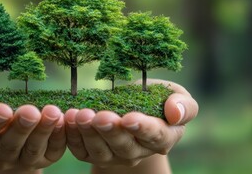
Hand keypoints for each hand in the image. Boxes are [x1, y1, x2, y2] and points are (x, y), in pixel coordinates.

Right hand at [0, 86, 66, 173]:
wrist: (1, 116)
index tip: (2, 108)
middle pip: (9, 144)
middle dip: (21, 128)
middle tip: (30, 111)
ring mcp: (21, 158)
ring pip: (32, 149)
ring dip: (44, 131)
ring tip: (52, 112)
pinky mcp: (43, 157)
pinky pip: (53, 151)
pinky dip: (61, 136)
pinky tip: (65, 119)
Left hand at [64, 79, 197, 170]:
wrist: (135, 108)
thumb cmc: (158, 100)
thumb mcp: (177, 96)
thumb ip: (183, 105)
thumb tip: (175, 112)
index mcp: (163, 137)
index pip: (155, 136)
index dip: (142, 128)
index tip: (129, 118)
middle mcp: (138, 152)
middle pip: (124, 146)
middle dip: (111, 131)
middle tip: (100, 116)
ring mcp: (114, 155)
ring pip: (100, 150)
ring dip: (89, 133)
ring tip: (80, 115)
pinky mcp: (93, 153)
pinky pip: (81, 150)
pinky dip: (73, 136)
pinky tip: (68, 119)